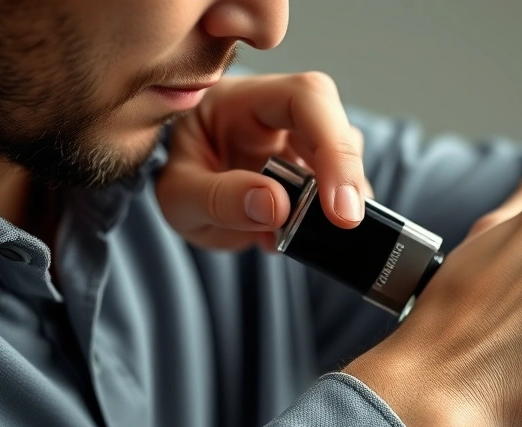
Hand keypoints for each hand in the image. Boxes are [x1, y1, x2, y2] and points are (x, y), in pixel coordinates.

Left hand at [156, 72, 372, 251]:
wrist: (183, 201)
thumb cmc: (175, 183)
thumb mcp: (178, 198)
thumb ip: (218, 199)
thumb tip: (277, 206)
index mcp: (241, 99)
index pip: (304, 98)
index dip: (331, 144)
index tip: (336, 205)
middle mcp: (280, 112)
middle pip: (335, 124)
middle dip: (346, 174)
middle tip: (345, 222)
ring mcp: (301, 140)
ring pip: (346, 157)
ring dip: (338, 197)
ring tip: (302, 231)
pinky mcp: (315, 169)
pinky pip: (342, 187)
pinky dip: (330, 215)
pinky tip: (300, 233)